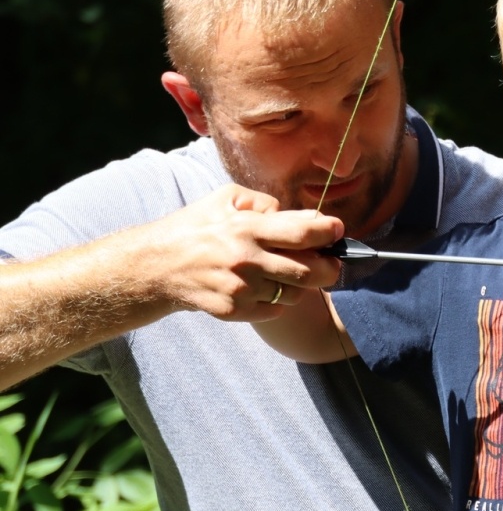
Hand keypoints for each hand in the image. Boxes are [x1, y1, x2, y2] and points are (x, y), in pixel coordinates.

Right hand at [148, 185, 344, 318]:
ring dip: (298, 283)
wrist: (156, 266)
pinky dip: (276, 299)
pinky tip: (261, 286)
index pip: (303, 233)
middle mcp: (246, 261)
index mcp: (246, 229)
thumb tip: (304, 217)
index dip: (328, 232)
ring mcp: (241, 289)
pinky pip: (276, 309)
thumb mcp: (225, 200)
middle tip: (330, 260)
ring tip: (283, 271)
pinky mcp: (235, 311)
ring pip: (295, 293)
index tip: (337, 230)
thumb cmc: (195, 228)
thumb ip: (266, 204)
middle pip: (311, 271)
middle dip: (330, 266)